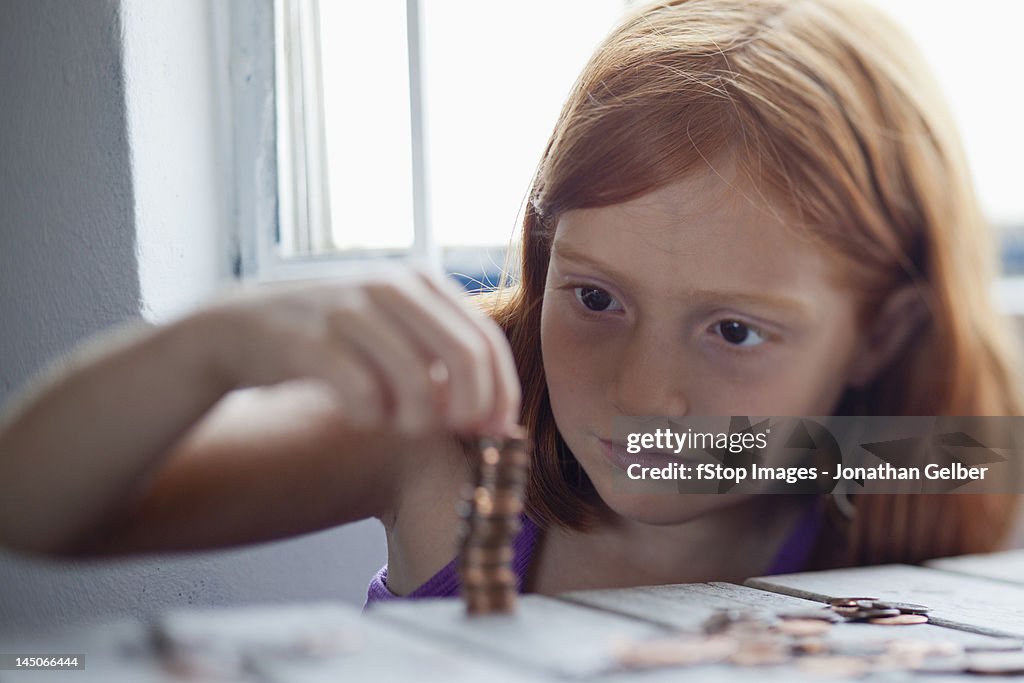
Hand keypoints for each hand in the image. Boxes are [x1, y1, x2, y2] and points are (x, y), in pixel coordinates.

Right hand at [196, 266, 520, 435]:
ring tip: (400, 426)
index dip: (500, 391)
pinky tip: (362, 418)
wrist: (242, 329)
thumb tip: (498, 415)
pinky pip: (364, 394)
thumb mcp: (395, 331)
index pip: (484, 339)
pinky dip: (372, 419)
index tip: (497, 432)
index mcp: (420, 282)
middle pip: (463, 357)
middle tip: (456, 435)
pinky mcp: (310, 339)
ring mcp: (349, 309)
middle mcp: (390, 287)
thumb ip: (443, 358)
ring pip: (416, 380)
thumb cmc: (333, 342)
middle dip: (470, 409)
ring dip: (417, 420)